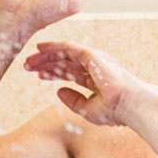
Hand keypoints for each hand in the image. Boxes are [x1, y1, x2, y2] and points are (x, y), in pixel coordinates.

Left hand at [24, 41, 155, 125]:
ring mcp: (94, 60)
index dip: (54, 73)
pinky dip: (53, 46)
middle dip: (46, 63)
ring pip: (64, 54)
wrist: (129, 105)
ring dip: (45, 56)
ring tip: (28, 60)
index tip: (38, 75)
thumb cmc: (114, 111)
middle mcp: (94, 67)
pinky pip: (68, 48)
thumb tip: (59, 92)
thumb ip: (73, 101)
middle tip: (27, 66)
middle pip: (65, 63)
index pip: (71, 73)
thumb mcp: (88, 109)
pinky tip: (40, 48)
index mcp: (96, 79)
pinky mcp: (91, 55)